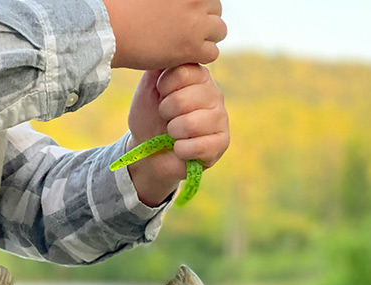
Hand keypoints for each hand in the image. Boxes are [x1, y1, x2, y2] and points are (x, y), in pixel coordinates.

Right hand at [103, 0, 226, 69]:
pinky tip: (186, 56)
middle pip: (216, 8)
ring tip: (187, 43)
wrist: (113, 28)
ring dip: (206, 37)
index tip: (184, 14)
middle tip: (185, 29)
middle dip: (204, 18)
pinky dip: (202, 55)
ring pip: (219, 30)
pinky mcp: (192, 47)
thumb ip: (171, 0)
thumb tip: (174, 5)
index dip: (198, 5)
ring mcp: (197, 22)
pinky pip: (213, 53)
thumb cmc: (124, 6)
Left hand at [125, 65, 229, 206]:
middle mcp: (214, 94)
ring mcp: (220, 118)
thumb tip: (167, 45)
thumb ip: (158, 67)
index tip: (160, 96)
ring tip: (173, 133)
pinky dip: (181, 150)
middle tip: (166, 118)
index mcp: (199, 76)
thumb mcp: (148, 89)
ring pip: (191, 124)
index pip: (183, 72)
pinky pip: (198, 146)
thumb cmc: (150, 119)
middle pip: (185, 99)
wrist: (148, 153)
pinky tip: (180, 148)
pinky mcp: (221, 143)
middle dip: (166, 113)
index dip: (164, 88)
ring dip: (173, 132)